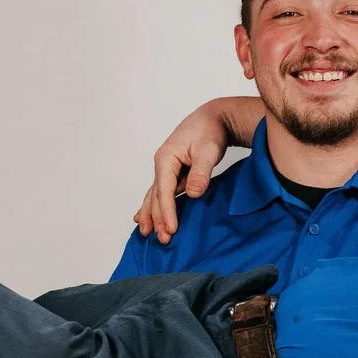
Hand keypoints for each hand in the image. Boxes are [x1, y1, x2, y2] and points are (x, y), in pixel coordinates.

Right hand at [133, 97, 262, 242]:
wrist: (214, 118)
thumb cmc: (211, 131)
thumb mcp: (208, 150)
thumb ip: (200, 173)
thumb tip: (192, 193)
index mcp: (166, 158)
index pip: (164, 191)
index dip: (167, 212)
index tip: (171, 229)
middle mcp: (162, 164)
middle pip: (156, 196)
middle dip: (157, 218)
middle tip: (162, 240)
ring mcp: (166, 168)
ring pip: (155, 195)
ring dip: (151, 214)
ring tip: (146, 233)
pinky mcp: (173, 171)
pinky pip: (160, 192)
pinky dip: (153, 205)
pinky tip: (143, 216)